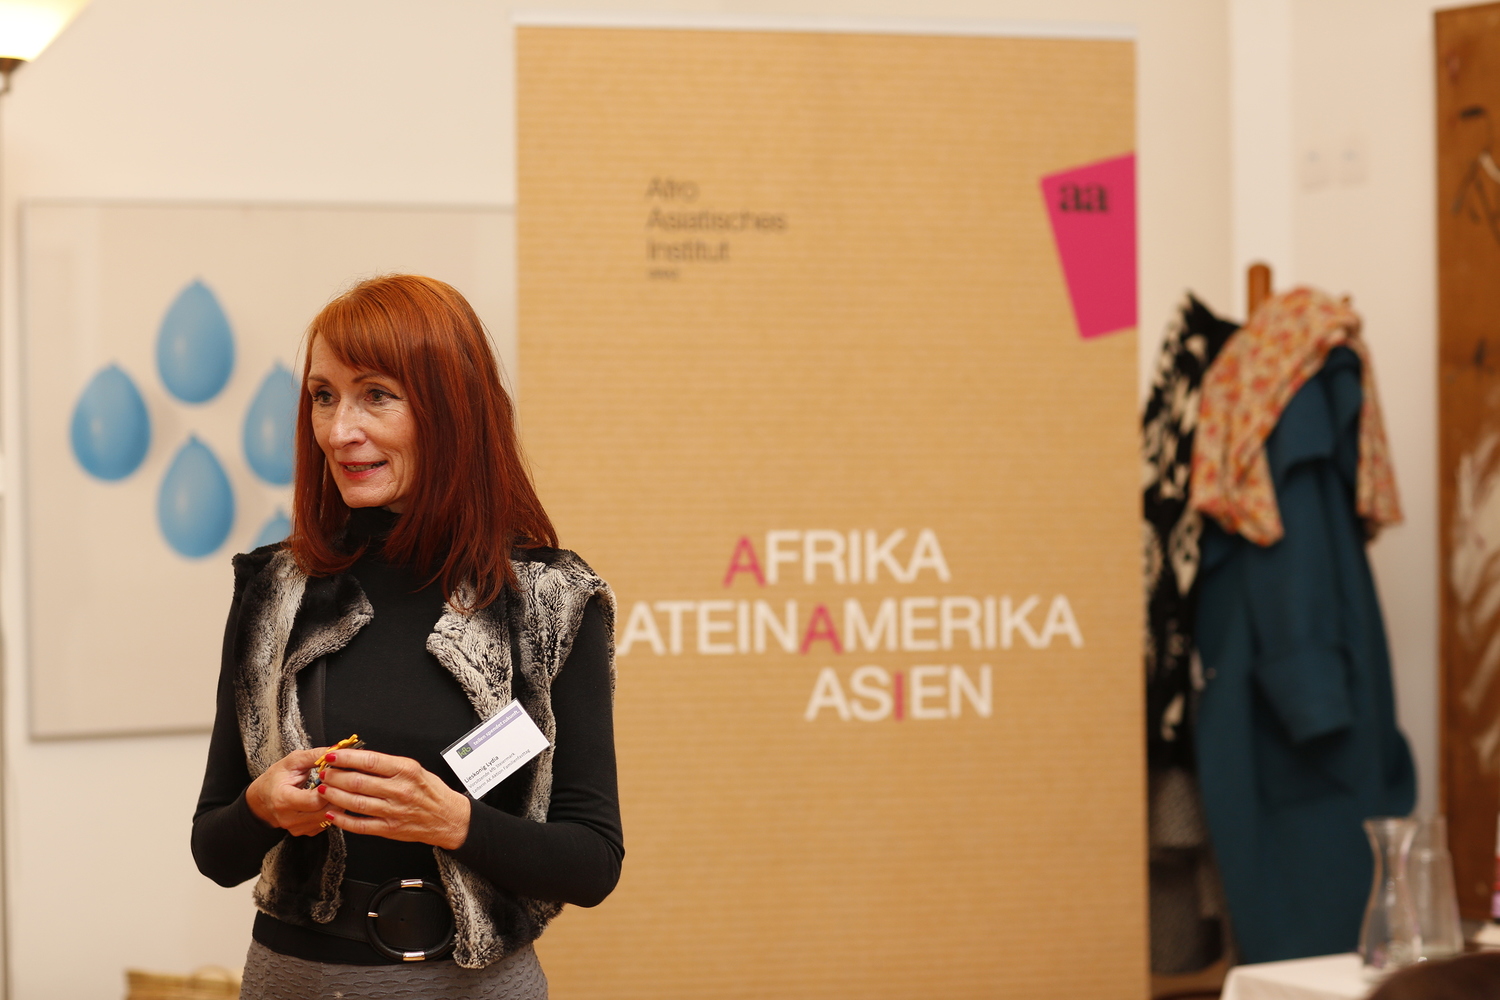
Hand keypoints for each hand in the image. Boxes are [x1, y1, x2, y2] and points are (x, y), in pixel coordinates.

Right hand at [246, 747, 332, 836]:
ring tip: (340, 789)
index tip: (336, 777)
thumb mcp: (292, 761)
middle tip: (345, 782)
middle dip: (338, 795)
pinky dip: (332, 812)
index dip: (329, 788)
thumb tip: (336, 750)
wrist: (262, 799)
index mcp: (283, 799)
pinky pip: (325, 825)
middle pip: (324, 811)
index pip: (314, 801)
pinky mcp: (303, 832)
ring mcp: (296, 828)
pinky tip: (331, 800)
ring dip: (338, 804)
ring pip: (328, 819)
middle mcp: (288, 818)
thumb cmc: (276, 778)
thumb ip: (314, 756)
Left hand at [316, 749, 471, 850]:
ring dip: (334, 795)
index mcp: (406, 770)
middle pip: (357, 781)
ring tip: (323, 789)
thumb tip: (358, 759)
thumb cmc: (431, 791)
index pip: (369, 761)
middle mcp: (399, 790)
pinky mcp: (389, 829)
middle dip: (335, 776)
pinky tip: (332, 813)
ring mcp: (393, 811)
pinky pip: (360, 825)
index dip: (346, 758)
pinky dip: (343, 820)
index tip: (332, 755)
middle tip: (324, 773)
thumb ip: (388, 765)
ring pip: (355, 802)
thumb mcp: (415, 769)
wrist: (448, 818)